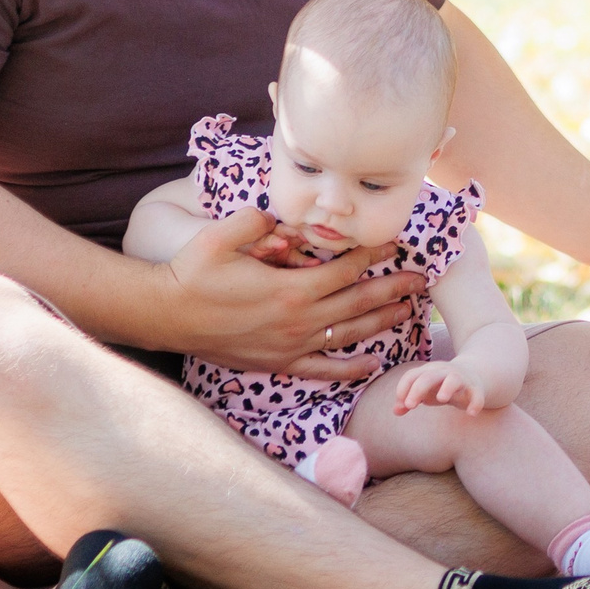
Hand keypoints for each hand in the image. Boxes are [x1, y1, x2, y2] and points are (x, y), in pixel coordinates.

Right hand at [157, 207, 425, 375]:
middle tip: (422, 281)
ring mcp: (290, 345)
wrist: (167, 315)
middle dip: (393, 290)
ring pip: (348, 334)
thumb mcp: (222, 235)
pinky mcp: (279, 363)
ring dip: (382, 322)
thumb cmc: (193, 272)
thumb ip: (257, 222)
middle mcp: (297, 320)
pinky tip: (373, 364)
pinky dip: (350, 368)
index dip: (372, 256)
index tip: (395, 246)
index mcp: (290, 288)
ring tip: (409, 312)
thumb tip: (284, 220)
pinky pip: (323, 368)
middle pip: (358, 302)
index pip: (345, 269)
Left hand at [394, 356, 507, 416]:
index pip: (412, 376)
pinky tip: (471, 413)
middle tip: (410, 405)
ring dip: (447, 387)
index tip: (402, 405)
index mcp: (428, 372)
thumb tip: (396, 411)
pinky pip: (476, 394)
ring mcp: (460, 379)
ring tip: (441, 399)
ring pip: (453, 379)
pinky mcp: (475, 388)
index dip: (403, 388)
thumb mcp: (425, 391)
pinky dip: (475, 402)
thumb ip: (409, 400)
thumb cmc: (441, 385)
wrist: (473, 373)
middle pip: (429, 377)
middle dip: (418, 389)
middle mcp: (443, 372)